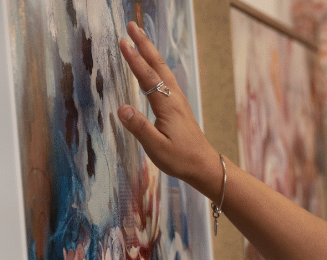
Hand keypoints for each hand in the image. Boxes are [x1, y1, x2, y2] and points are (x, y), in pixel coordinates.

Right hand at [117, 22, 218, 193]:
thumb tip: (121, 108)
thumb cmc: (181, 159)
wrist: (204, 165)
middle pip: (157, 66)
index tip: (123, 42)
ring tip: (139, 38)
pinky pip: (166, 78)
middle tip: (131, 26)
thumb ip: (139, 128)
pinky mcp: (179, 105)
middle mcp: (174, 98)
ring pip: (163, 69)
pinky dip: (157, 65)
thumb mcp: (156, 148)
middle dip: (144, 45)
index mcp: (167, 106)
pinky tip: (154, 65)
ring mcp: (178, 100)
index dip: (134, 59)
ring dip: (151, 52)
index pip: (147, 77)